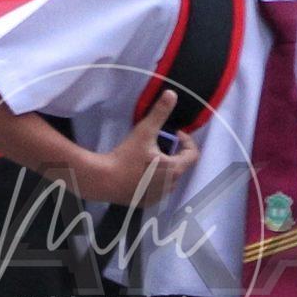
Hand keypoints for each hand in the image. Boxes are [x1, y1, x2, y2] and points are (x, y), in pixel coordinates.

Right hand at [75, 89, 197, 205]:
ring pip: (169, 178)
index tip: (173, 133)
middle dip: (173, 153)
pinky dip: (153, 180)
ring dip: (164, 167)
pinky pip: (157, 189)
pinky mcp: (146, 202)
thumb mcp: (144, 131)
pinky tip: (139, 172)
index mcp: (175, 168)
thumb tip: (172, 94)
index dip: (186, 140)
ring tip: (148, 157)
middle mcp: (171, 185)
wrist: (104, 181)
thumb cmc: (125, 157)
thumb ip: (159, 113)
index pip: (193, 154)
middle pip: (180, 165)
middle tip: (157, 143)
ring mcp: (159, 196)